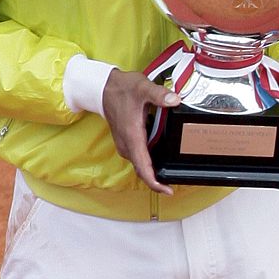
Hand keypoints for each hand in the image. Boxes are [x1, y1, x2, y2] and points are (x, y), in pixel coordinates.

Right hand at [102, 68, 180, 194]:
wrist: (103, 88)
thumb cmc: (121, 89)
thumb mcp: (142, 88)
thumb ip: (159, 94)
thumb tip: (175, 101)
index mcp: (132, 137)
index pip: (143, 169)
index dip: (156, 184)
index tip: (168, 191)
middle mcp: (127, 145)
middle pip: (143, 170)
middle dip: (158, 178)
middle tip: (175, 178)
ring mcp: (124, 144)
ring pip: (140, 164)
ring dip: (153, 169)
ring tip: (170, 167)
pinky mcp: (124, 141)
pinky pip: (137, 156)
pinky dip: (147, 160)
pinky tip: (158, 152)